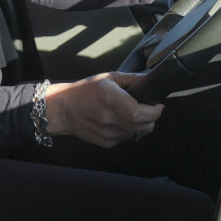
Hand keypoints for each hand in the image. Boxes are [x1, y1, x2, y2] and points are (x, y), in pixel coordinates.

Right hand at [45, 72, 164, 147]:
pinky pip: (127, 138)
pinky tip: (120, 121)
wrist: (62, 110)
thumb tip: (151, 79)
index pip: (138, 113)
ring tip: (132, 114)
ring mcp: (106, 133)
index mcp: (110, 100)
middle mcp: (108, 119)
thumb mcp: (108, 78)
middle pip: (144, 127)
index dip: (154, 112)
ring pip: (138, 133)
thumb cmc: (85, 91)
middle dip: (152, 118)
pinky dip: (129, 130)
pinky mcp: (105, 143)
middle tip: (150, 109)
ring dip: (141, 124)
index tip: (158, 106)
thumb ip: (132, 79)